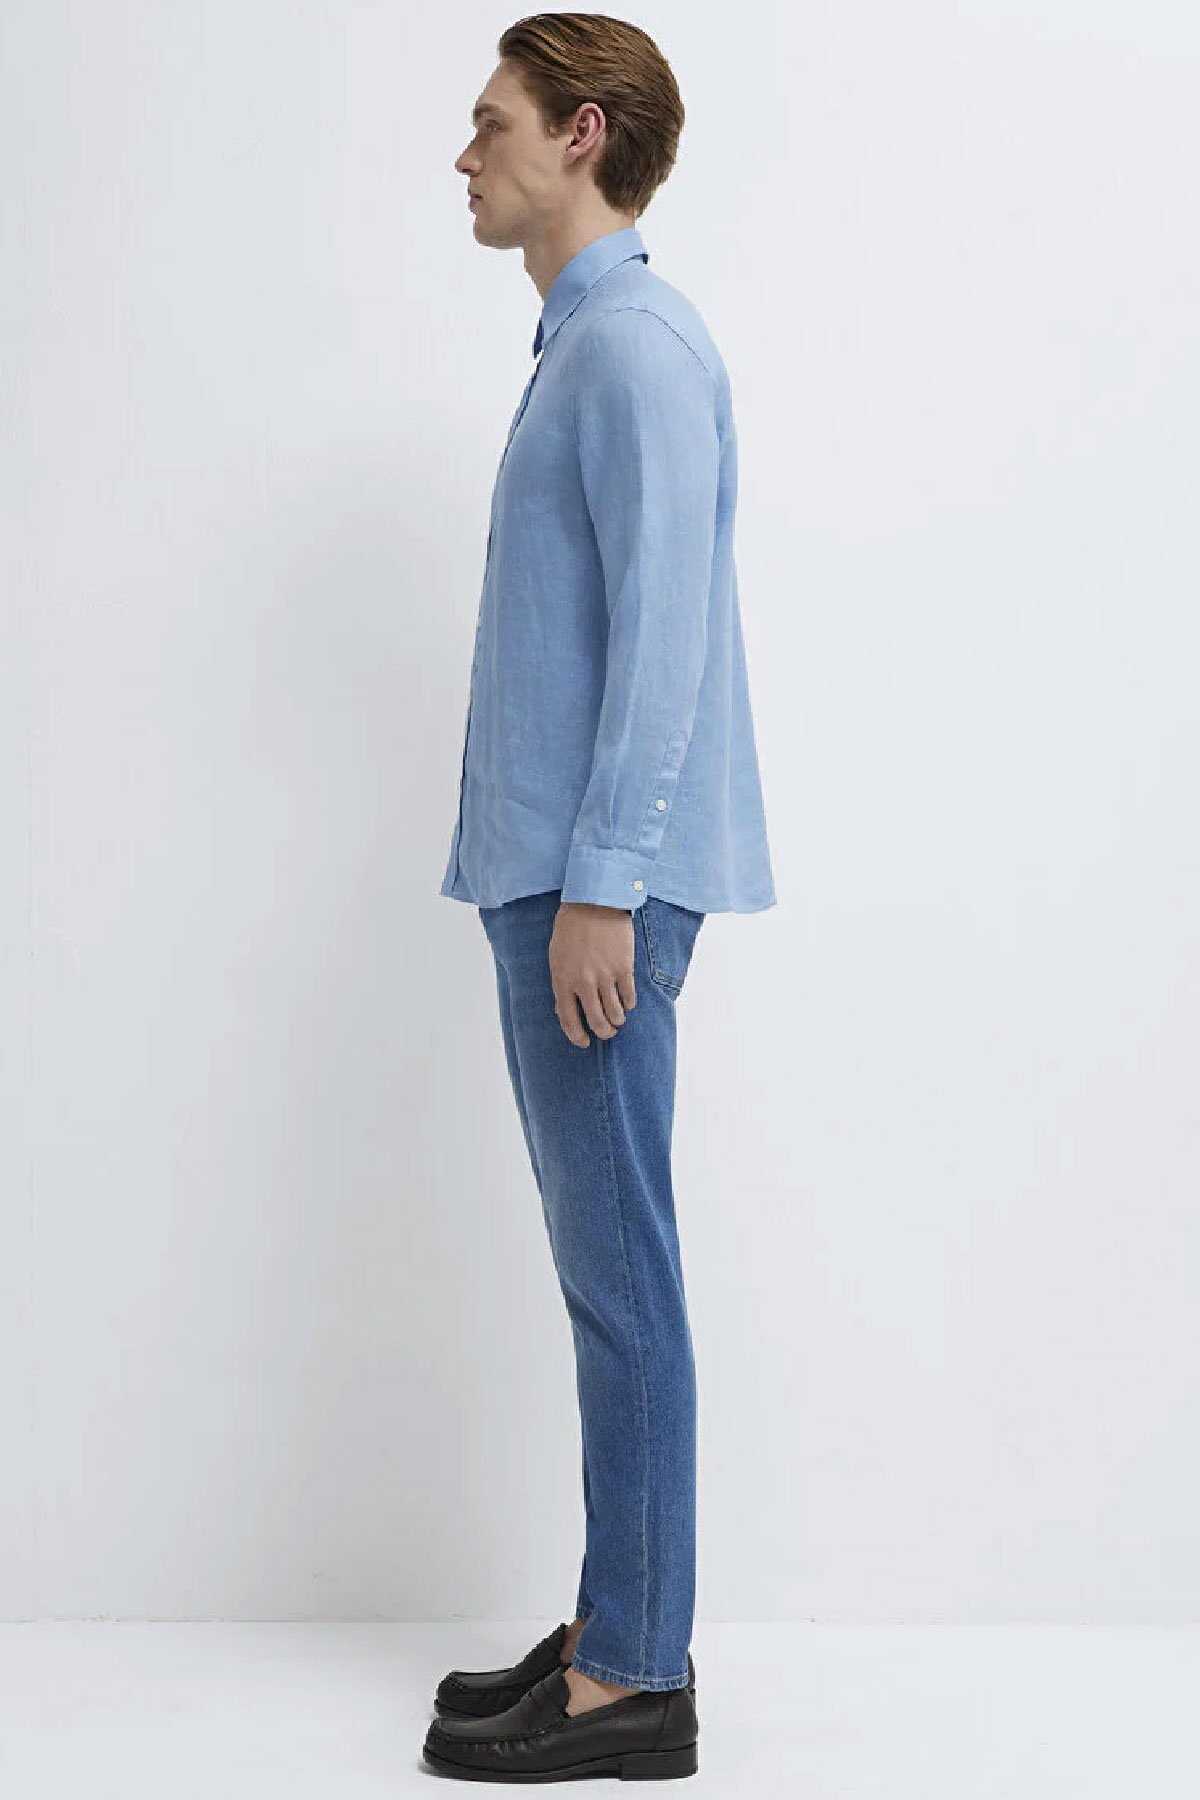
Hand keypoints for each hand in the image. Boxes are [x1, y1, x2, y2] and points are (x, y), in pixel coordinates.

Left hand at [549, 902, 637, 1047]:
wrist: (593, 903)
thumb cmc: (570, 929)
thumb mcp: (556, 957)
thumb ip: (561, 983)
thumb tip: (565, 1009)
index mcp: (563, 980)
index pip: (568, 1020)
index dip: (577, 1036)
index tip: (584, 1042)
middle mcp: (584, 983)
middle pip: (596, 1020)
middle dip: (603, 1032)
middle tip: (607, 1033)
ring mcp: (605, 976)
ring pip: (615, 1013)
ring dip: (617, 1021)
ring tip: (618, 1021)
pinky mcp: (624, 968)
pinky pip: (629, 996)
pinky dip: (629, 1004)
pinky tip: (628, 1004)